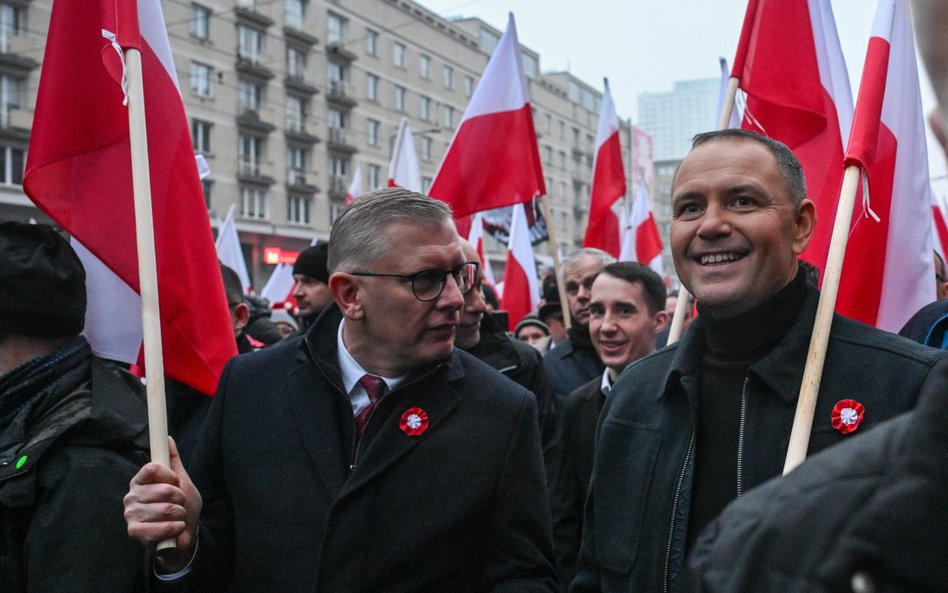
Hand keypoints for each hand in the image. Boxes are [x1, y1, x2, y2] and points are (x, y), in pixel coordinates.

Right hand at [124, 437, 201, 572]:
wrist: (183, 534)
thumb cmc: (181, 506)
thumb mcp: (181, 481)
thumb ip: (173, 460)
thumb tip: (168, 438)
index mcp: (140, 481)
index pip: (153, 468)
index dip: (170, 476)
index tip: (176, 483)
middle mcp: (131, 496)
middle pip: (163, 489)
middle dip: (179, 498)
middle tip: (179, 504)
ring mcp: (131, 514)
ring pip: (165, 508)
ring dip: (179, 514)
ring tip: (176, 517)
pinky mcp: (134, 532)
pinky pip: (160, 527)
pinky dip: (174, 528)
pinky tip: (175, 528)